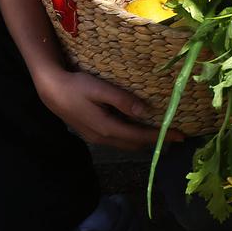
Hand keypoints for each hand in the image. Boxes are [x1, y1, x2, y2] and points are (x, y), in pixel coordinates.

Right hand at [32, 67, 181, 150]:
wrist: (50, 91)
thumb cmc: (76, 86)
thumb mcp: (100, 89)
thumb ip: (122, 100)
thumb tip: (145, 111)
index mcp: (107, 128)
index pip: (141, 136)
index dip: (161, 136)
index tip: (181, 136)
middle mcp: (103, 138)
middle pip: (135, 144)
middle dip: (155, 140)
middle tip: (174, 133)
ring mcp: (96, 137)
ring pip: (126, 143)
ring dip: (143, 139)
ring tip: (159, 130)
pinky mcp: (92, 133)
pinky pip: (118, 139)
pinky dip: (131, 135)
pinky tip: (137, 125)